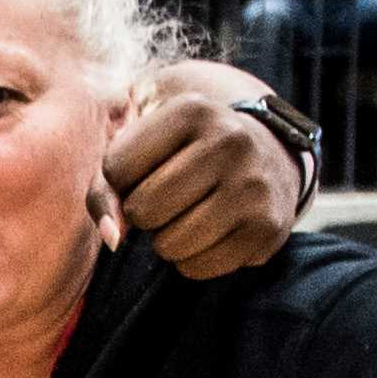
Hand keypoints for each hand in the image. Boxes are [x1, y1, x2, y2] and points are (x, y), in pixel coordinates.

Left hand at [107, 59, 305, 277]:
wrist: (270, 153)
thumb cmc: (185, 153)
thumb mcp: (144, 145)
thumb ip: (106, 187)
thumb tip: (113, 239)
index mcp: (193, 109)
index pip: (117, 168)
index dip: (120, 180)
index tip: (145, 168)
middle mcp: (230, 140)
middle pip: (143, 209)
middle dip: (142, 213)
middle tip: (167, 198)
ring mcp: (253, 185)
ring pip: (169, 245)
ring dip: (166, 241)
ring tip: (189, 214)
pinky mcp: (267, 227)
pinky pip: (198, 268)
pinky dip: (192, 260)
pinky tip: (212, 232)